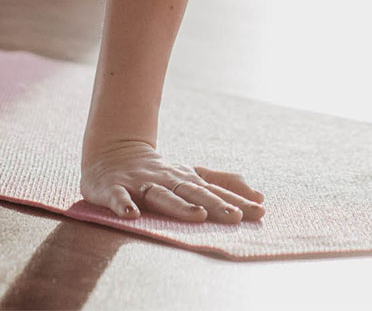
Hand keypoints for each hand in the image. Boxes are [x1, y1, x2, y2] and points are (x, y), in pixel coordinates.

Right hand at [81, 139, 264, 223]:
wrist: (112, 154)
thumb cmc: (159, 173)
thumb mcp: (191, 176)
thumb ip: (223, 184)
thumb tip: (259, 196)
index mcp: (185, 179)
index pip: (214, 191)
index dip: (235, 201)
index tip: (260, 210)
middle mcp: (166, 180)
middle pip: (192, 192)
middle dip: (214, 203)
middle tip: (235, 217)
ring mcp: (140, 184)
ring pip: (161, 195)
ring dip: (179, 205)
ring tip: (198, 215)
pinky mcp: (113, 188)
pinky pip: (118, 197)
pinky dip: (124, 205)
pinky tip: (132, 215)